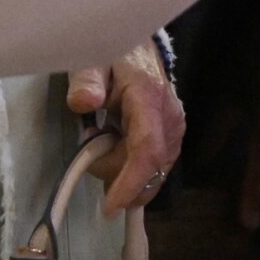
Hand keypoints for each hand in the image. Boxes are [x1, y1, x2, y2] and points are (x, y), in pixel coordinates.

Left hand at [68, 42, 186, 216]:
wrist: (138, 50)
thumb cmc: (112, 57)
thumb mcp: (91, 62)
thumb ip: (86, 81)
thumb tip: (84, 102)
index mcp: (149, 98)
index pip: (147, 150)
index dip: (130, 183)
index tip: (109, 208)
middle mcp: (170, 118)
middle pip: (145, 168)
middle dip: (111, 170)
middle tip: (89, 141)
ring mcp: (175, 129)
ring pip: (151, 172)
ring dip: (120, 169)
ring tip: (103, 138)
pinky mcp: (174, 137)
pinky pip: (154, 167)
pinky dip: (131, 168)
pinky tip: (117, 146)